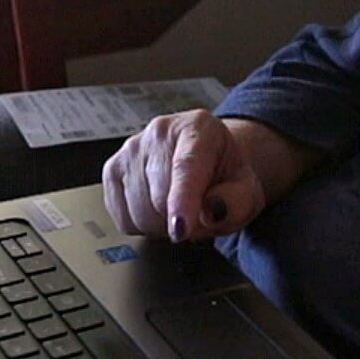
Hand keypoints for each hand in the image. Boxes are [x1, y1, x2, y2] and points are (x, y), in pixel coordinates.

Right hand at [101, 110, 265, 241]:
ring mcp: (131, 149)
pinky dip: (142, 224)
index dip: (182, 202)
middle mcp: (160, 132)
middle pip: (160, 198)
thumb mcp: (247, 190)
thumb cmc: (225, 176)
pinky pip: (122, 217)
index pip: (186, 168)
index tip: (180, 229)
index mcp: (199, 129)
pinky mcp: (112, 168)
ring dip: (162, 225)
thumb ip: (236, 202)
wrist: (208, 162)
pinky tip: (157, 209)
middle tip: (199, 214)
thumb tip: (211, 213)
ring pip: (138, 212)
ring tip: (179, 210)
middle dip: (182, 222)